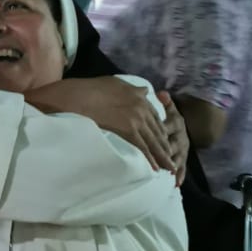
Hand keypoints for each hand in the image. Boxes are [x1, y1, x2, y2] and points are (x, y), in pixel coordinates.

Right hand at [27, 76, 175, 174]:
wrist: (80, 97)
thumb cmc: (92, 89)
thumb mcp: (116, 83)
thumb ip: (132, 89)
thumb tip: (145, 91)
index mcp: (138, 95)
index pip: (154, 116)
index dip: (160, 129)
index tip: (164, 139)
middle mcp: (141, 107)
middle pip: (158, 130)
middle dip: (165, 145)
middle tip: (171, 157)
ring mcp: (136, 119)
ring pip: (154, 140)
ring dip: (163, 155)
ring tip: (169, 167)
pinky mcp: (129, 130)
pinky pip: (143, 147)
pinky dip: (151, 158)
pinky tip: (155, 168)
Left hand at [158, 91, 187, 185]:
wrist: (194, 127)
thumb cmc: (173, 119)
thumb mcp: (170, 109)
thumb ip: (165, 102)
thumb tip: (161, 92)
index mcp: (176, 125)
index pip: (167, 127)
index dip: (161, 130)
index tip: (150, 133)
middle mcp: (181, 138)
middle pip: (172, 144)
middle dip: (165, 151)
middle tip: (157, 156)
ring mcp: (183, 150)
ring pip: (177, 157)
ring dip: (171, 164)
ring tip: (167, 170)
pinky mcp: (184, 159)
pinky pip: (183, 168)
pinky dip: (180, 176)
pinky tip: (176, 183)